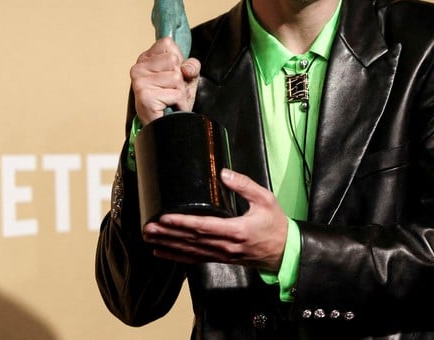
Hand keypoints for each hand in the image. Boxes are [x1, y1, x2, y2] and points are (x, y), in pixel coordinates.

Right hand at [130, 37, 199, 123]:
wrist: (165, 126)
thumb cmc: (172, 100)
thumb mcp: (186, 77)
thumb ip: (191, 66)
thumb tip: (186, 68)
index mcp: (145, 58)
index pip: (167, 43)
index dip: (178, 60)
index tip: (170, 74)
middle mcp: (138, 68)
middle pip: (173, 60)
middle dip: (180, 78)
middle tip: (170, 90)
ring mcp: (140, 81)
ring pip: (176, 77)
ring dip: (180, 92)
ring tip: (170, 99)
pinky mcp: (145, 95)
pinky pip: (176, 93)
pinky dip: (179, 103)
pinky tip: (169, 107)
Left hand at [143, 169, 288, 271]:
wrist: (284, 251)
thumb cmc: (275, 225)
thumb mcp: (265, 199)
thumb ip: (244, 185)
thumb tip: (223, 173)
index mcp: (236, 230)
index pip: (203, 226)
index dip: (182, 223)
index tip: (165, 218)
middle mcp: (225, 245)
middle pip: (191, 240)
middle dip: (167, 233)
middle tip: (148, 227)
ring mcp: (222, 254)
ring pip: (190, 251)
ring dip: (168, 244)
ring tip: (149, 237)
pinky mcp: (221, 259)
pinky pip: (195, 259)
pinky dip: (177, 257)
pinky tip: (162, 252)